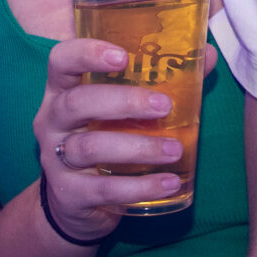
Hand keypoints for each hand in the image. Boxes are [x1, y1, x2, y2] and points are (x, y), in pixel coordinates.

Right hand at [33, 36, 187, 241]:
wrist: (76, 204)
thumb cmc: (105, 139)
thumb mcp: (121, 111)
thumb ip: (159, 82)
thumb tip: (205, 55)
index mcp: (63, 91)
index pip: (61, 60)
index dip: (86, 53)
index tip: (122, 56)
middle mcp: (51, 121)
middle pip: (76, 103)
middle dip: (123, 102)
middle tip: (164, 106)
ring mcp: (55, 159)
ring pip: (90, 148)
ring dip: (139, 148)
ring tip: (175, 149)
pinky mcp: (69, 194)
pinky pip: (103, 189)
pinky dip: (139, 187)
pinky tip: (169, 183)